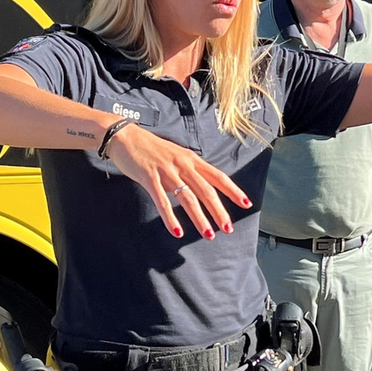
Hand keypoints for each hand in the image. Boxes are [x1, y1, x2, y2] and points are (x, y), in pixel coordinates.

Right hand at [106, 124, 252, 238]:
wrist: (124, 136)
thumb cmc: (152, 149)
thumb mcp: (177, 156)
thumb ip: (190, 171)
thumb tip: (205, 188)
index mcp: (192, 159)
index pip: (218, 177)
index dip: (233, 191)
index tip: (246, 204)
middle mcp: (183, 164)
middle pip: (206, 190)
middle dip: (219, 211)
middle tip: (228, 228)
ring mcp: (166, 170)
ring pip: (188, 197)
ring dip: (199, 218)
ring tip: (208, 235)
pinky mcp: (149, 177)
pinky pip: (162, 201)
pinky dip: (171, 218)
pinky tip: (177, 231)